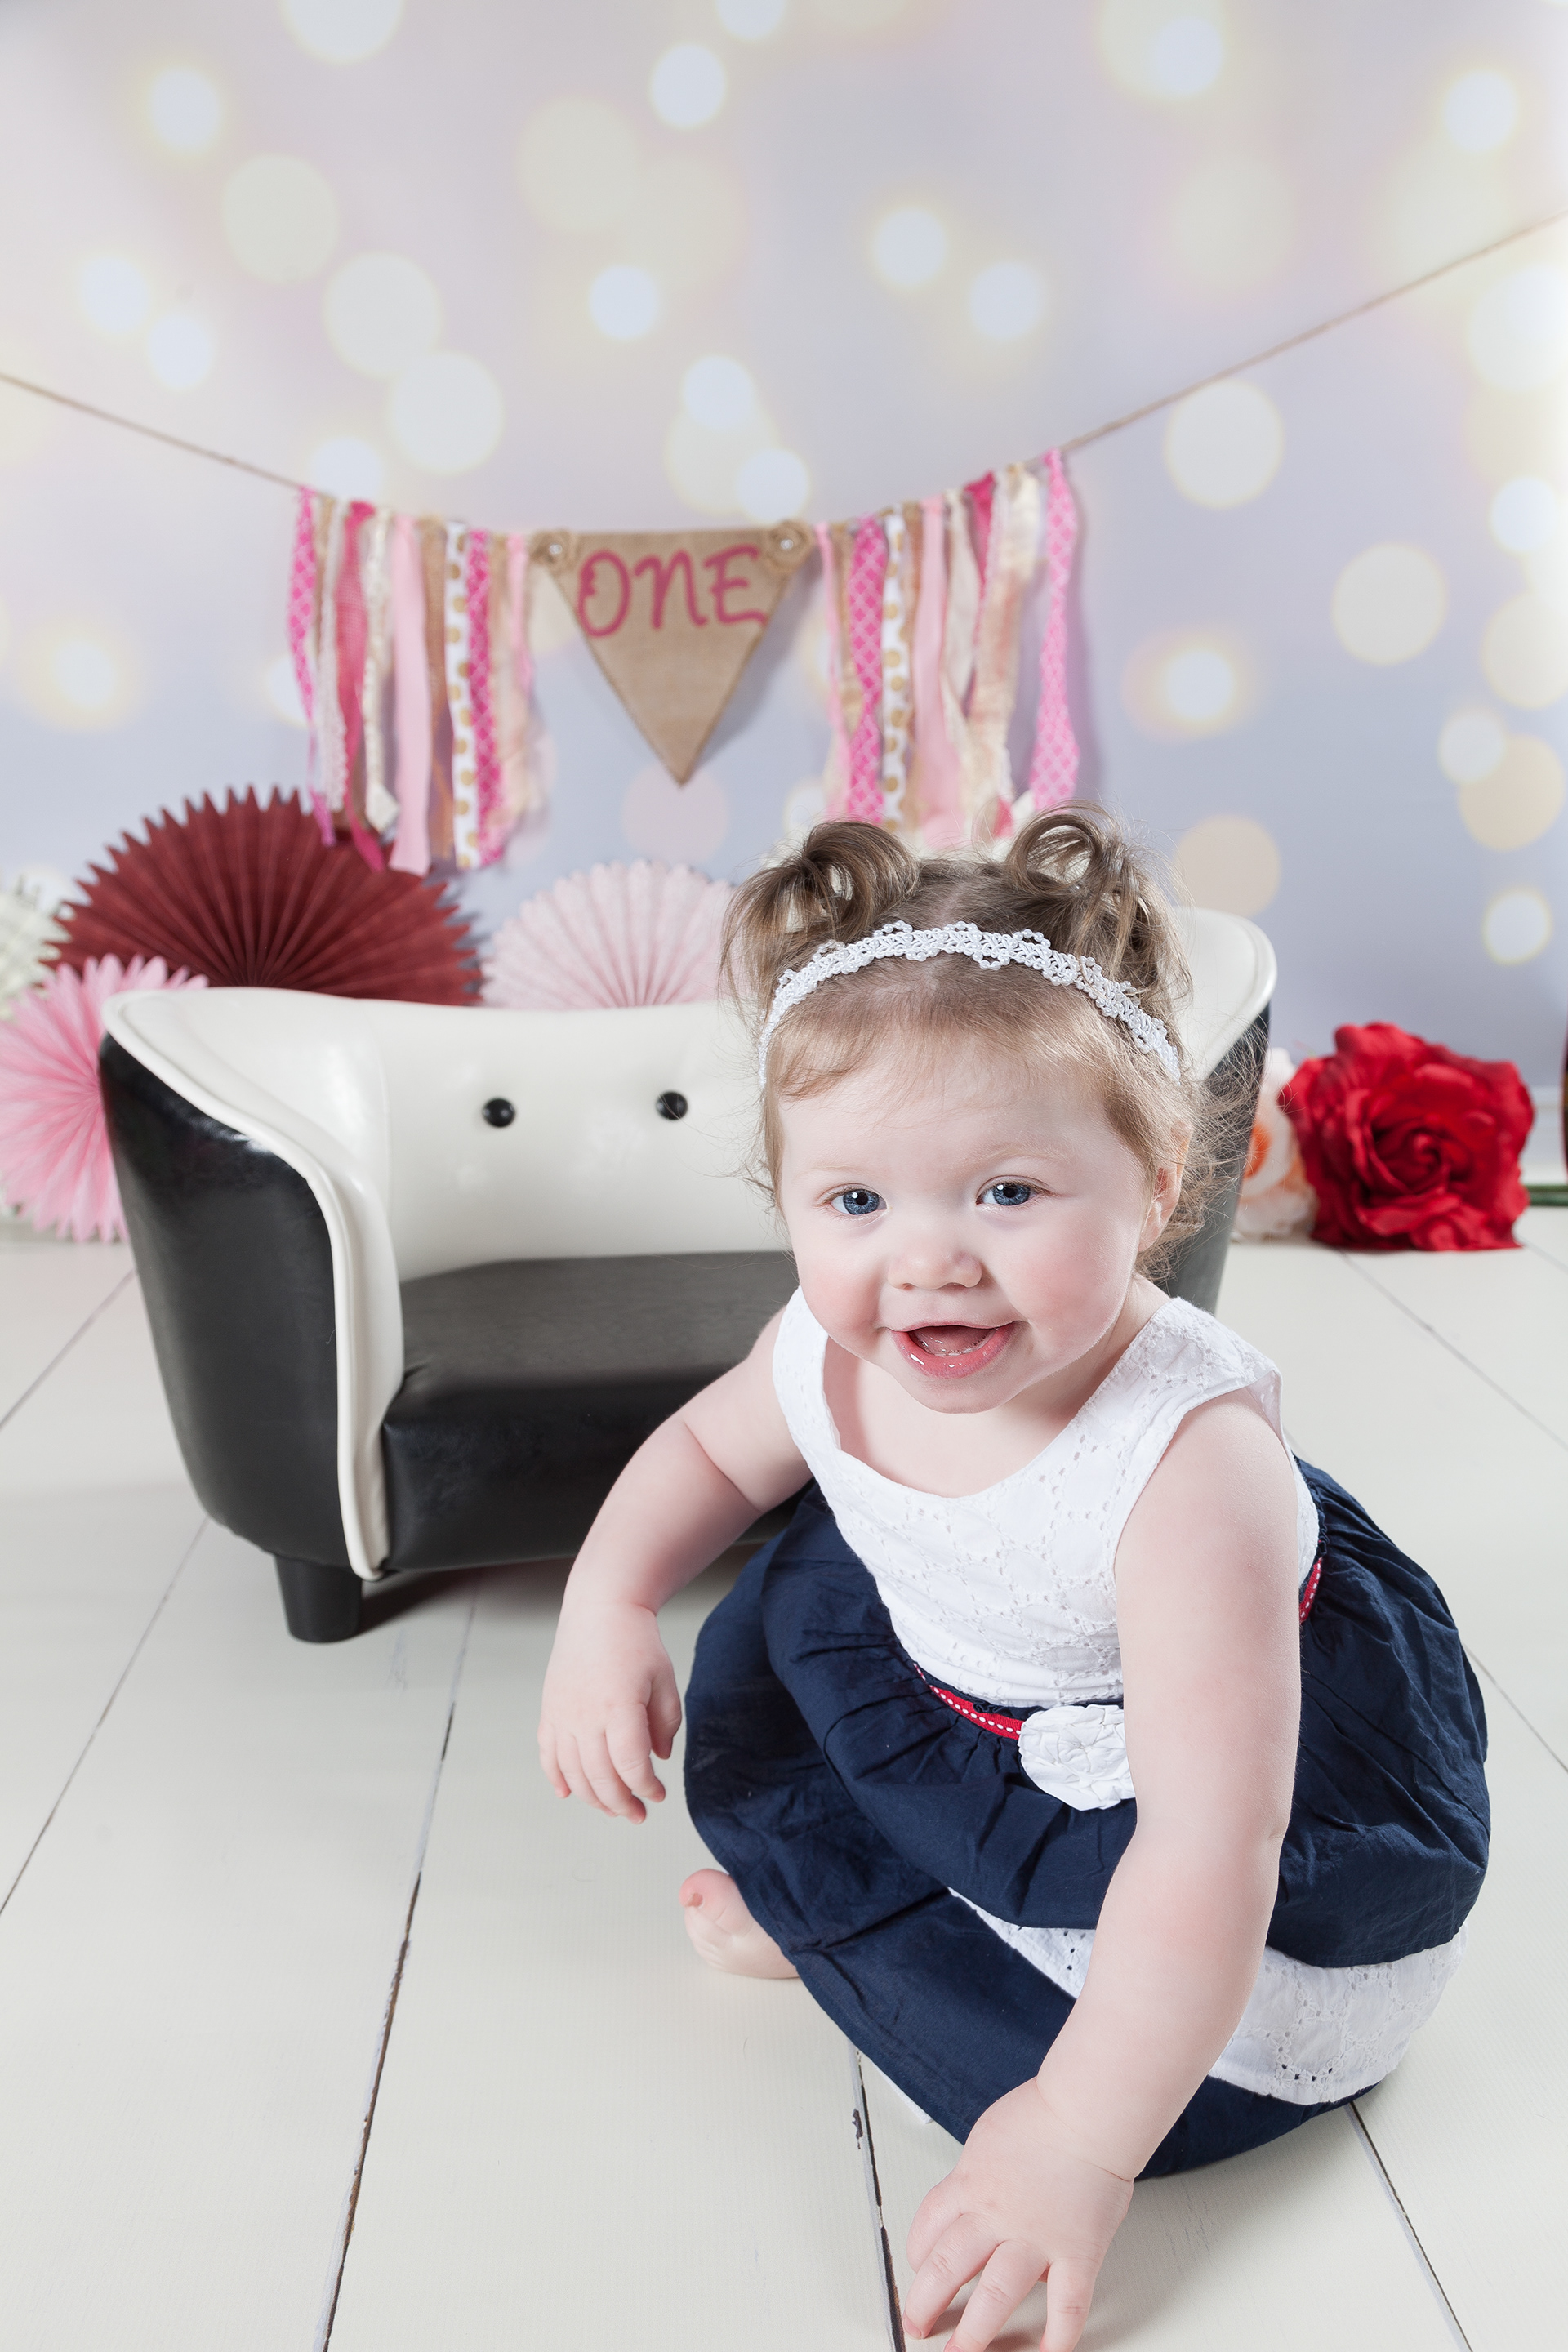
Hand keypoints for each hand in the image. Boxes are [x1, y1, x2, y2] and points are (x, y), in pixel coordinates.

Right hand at [537, 1598, 681, 1823]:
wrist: (600, 1610)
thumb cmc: (636, 1640)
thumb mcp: (664, 1679)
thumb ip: (666, 1722)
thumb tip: (658, 1757)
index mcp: (619, 1707)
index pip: (631, 1765)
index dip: (646, 1788)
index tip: (658, 1795)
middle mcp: (585, 1715)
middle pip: (600, 1777)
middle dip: (621, 1803)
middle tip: (637, 1815)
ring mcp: (563, 1715)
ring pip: (573, 1773)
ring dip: (593, 1798)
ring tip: (612, 1808)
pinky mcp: (550, 1710)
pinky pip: (548, 1755)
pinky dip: (557, 1778)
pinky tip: (568, 1793)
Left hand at [904, 2081, 1132, 2351]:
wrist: (1088, 2111)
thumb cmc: (1045, 2112)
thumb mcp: (989, 2134)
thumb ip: (979, 2171)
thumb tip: (974, 2196)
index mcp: (971, 2184)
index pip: (929, 2227)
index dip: (917, 2254)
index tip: (917, 2270)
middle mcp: (997, 2216)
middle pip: (948, 2267)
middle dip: (927, 2303)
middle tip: (918, 2324)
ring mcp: (1036, 2239)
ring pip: (996, 2295)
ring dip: (975, 2331)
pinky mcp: (1077, 2253)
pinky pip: (1067, 2306)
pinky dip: (1058, 2337)